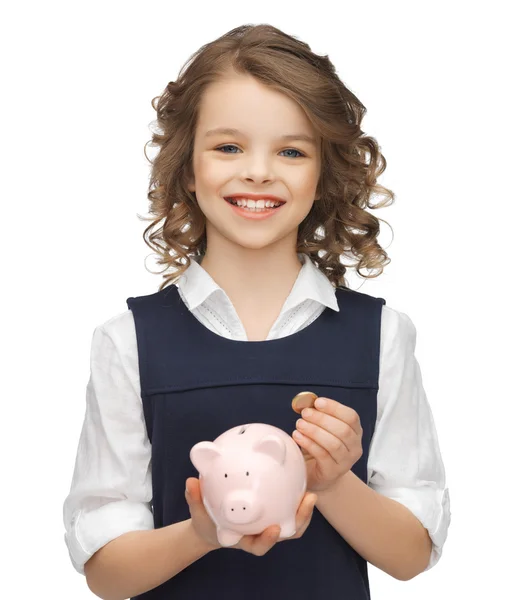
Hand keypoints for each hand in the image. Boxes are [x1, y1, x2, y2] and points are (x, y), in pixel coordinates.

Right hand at [185, 477, 316, 555]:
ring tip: (311, 493)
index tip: (275, 529)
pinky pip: (288, 509)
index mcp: (243, 539)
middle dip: (299, 522)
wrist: (212, 526)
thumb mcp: (197, 511)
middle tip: (307, 501)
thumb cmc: (206, 520)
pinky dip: (295, 499)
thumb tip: (191, 482)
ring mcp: (269, 526)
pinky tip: (299, 479)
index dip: (267, 540)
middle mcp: (259, 535)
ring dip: (304, 512)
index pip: (257, 546)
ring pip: (292, 525)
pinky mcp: (274, 515)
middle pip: (285, 534)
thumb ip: (195, 498)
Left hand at [292, 397, 362, 491]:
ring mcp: (346, 462)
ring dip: (314, 431)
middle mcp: (355, 448)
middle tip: (305, 413)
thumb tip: (305, 402)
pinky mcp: (333, 472)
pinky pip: (322, 455)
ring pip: (333, 443)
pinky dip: (309, 443)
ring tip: (299, 424)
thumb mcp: (323, 430)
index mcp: (355, 433)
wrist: (320, 477)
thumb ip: (318, 415)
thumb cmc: (321, 448)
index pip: (351, 417)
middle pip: (343, 430)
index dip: (335, 408)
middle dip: (322, 419)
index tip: (318, 402)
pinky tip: (298, 436)